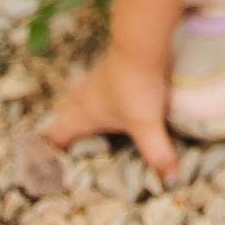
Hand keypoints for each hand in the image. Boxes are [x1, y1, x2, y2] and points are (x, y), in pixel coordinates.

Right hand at [45, 46, 178, 179]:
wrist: (141, 43)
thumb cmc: (136, 86)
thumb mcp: (147, 125)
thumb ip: (158, 154)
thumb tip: (171, 180)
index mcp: (82, 114)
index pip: (56, 134)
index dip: (54, 149)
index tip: (58, 161)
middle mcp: (83, 96)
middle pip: (65, 113)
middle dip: (68, 128)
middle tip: (79, 142)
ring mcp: (95, 78)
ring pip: (79, 94)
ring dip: (84, 106)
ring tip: (97, 120)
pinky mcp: (110, 64)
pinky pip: (97, 81)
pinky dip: (101, 91)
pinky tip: (119, 96)